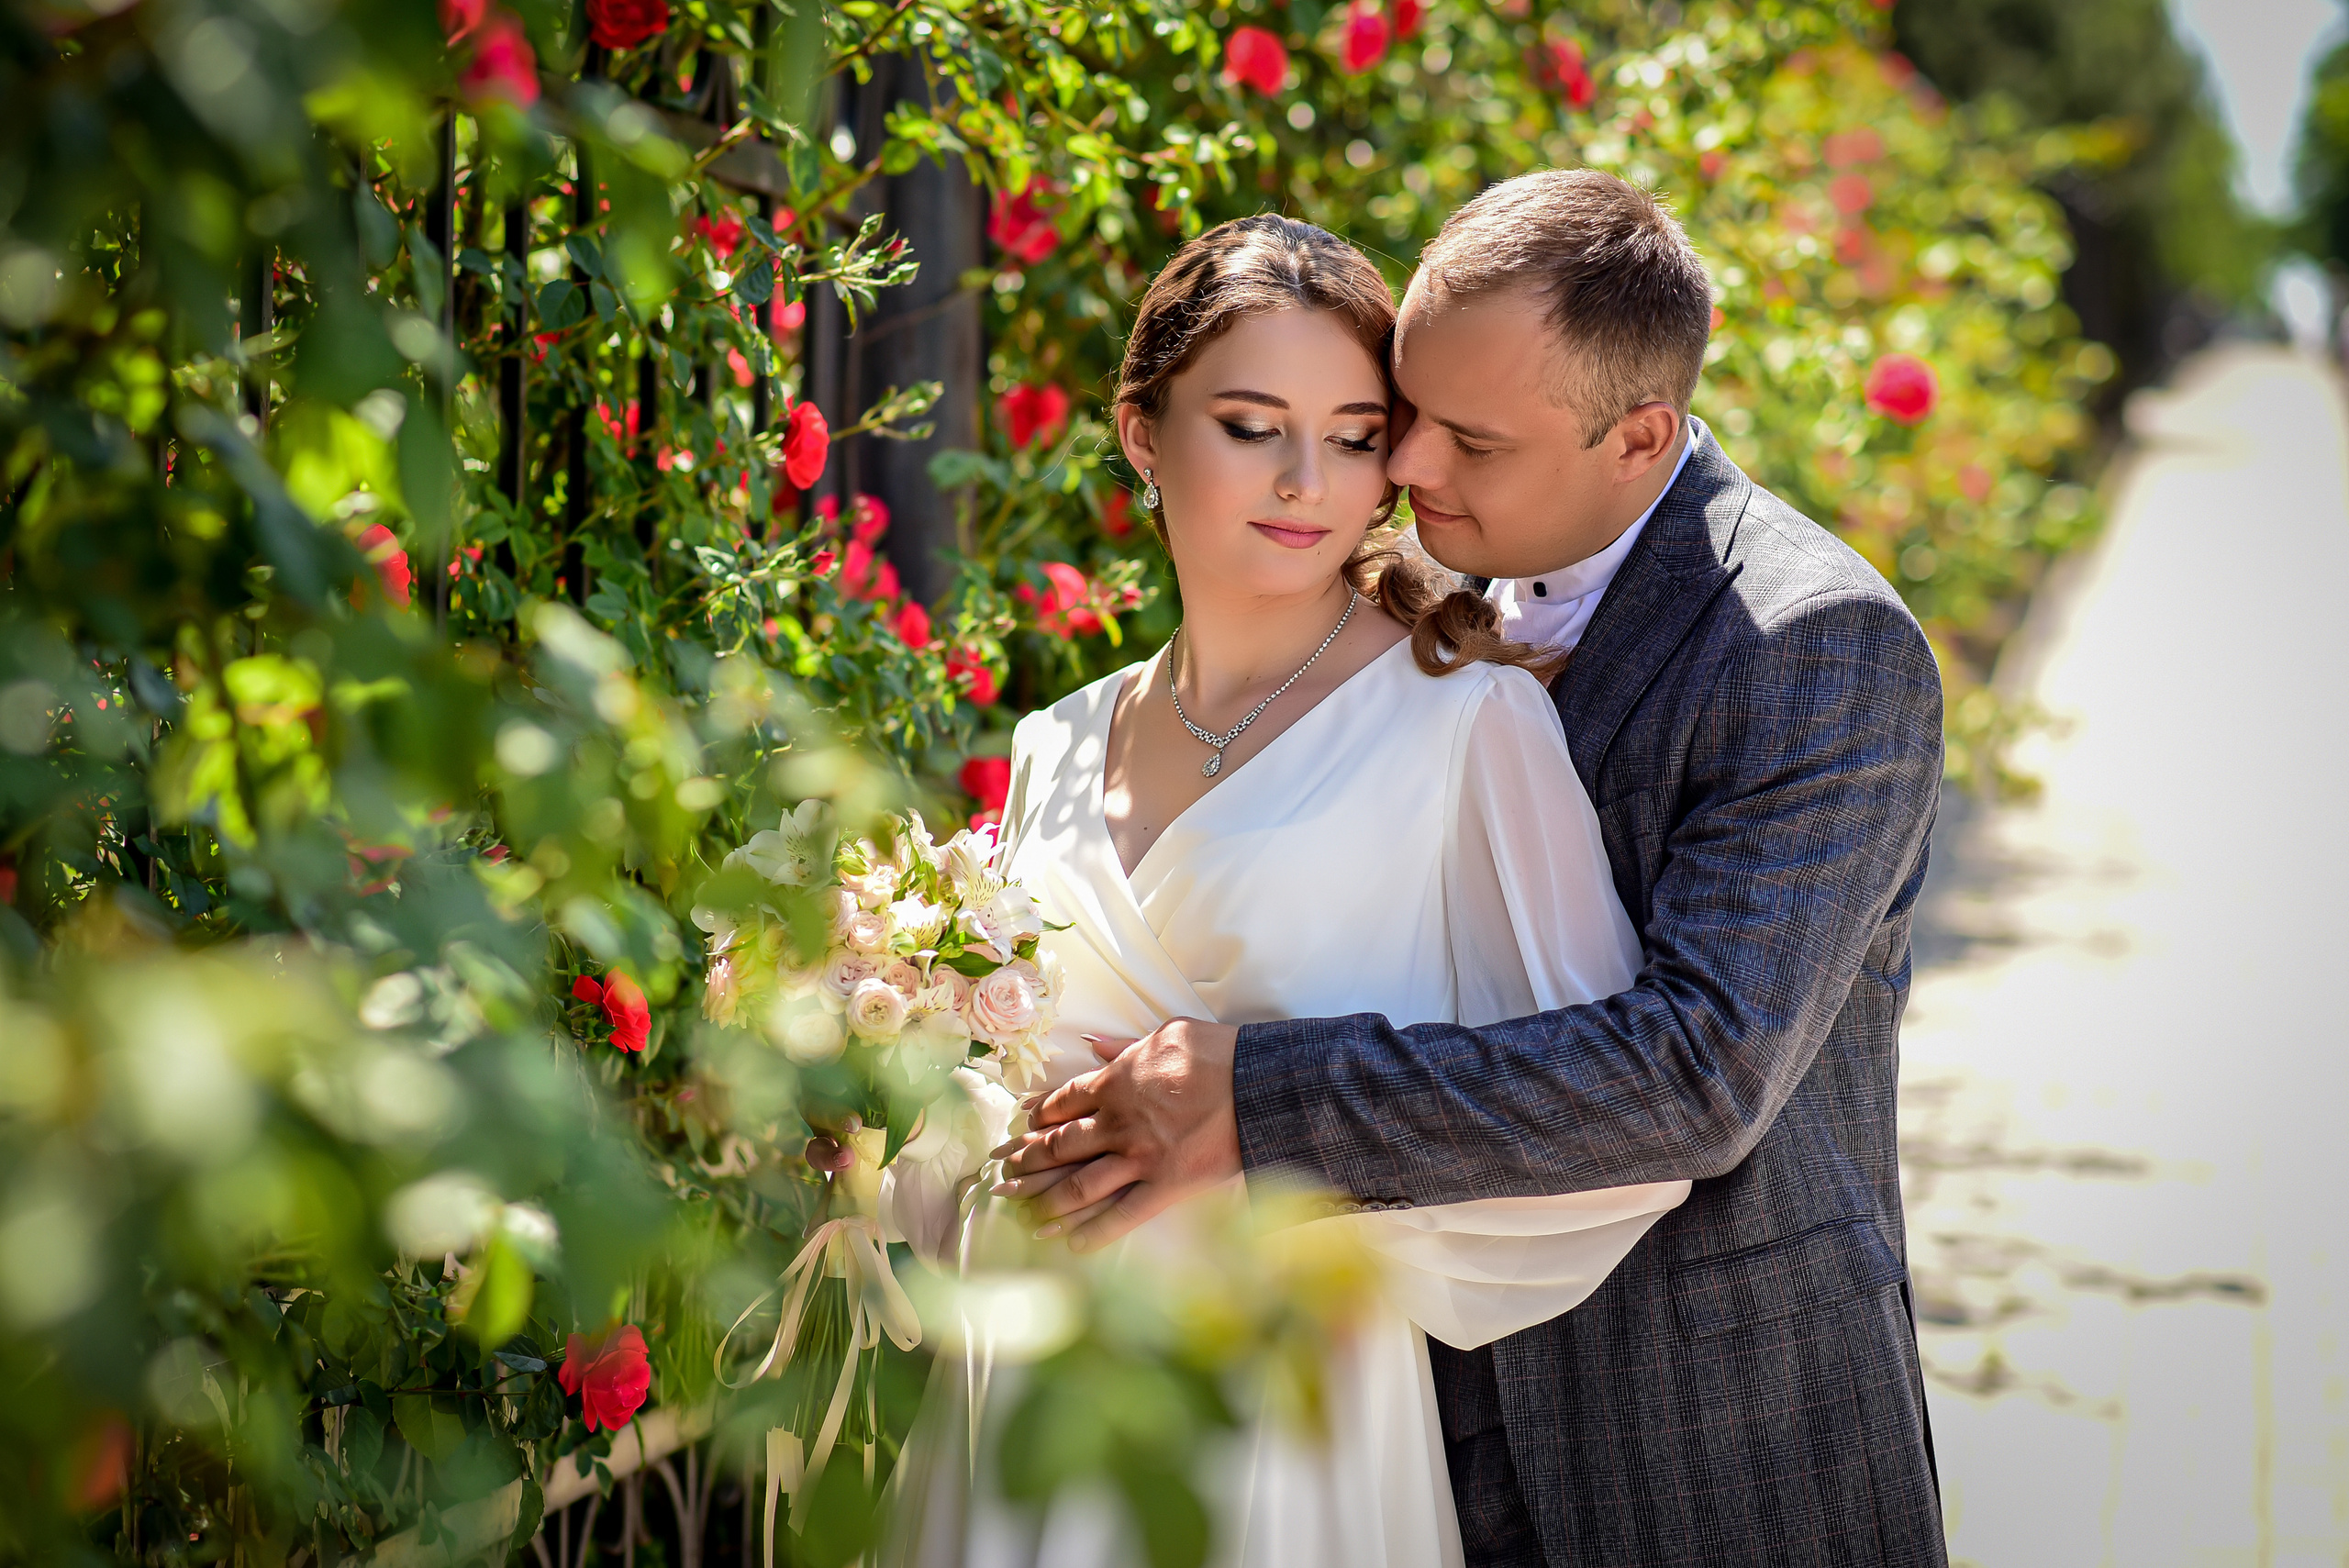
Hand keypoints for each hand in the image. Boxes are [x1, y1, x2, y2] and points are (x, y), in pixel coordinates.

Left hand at [988, 1018, 1240, 1250]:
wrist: (1258, 1084)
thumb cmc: (1218, 1053)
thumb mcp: (1167, 1033)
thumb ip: (1125, 1044)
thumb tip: (1091, 1043)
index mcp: (1114, 1084)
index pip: (1062, 1103)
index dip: (1038, 1117)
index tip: (1023, 1128)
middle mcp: (1117, 1124)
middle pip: (1059, 1146)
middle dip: (1028, 1163)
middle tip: (1005, 1176)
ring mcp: (1138, 1158)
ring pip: (1079, 1186)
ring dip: (1047, 1202)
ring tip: (1026, 1214)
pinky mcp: (1164, 1187)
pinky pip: (1121, 1216)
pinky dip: (1094, 1233)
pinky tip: (1072, 1245)